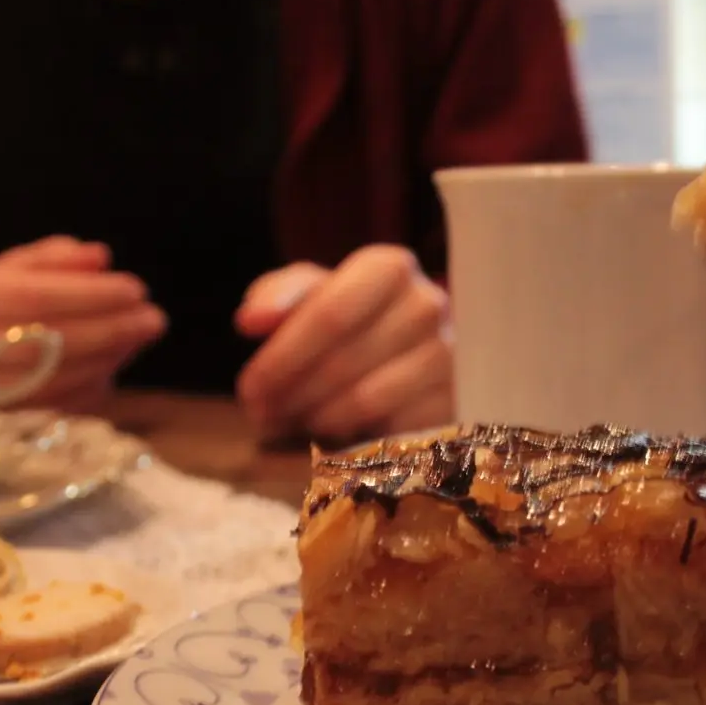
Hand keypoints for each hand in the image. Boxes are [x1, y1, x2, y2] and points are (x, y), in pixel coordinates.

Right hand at [0, 235, 165, 409]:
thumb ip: (48, 261)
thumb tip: (99, 256)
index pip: (36, 296)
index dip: (91, 294)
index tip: (135, 288)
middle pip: (51, 340)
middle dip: (110, 328)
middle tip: (152, 318)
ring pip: (56, 378)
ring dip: (107, 357)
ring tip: (138, 336)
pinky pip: (54, 408)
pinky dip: (88, 386)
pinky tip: (111, 367)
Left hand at [234, 245, 452, 442]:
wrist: (410, 348)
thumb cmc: (350, 316)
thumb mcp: (311, 295)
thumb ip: (276, 297)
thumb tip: (251, 320)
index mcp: (388, 267)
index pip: (329, 315)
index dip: (282, 357)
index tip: (249, 388)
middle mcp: (428, 303)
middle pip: (341, 361)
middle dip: (290, 394)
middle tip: (261, 415)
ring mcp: (448, 353)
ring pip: (364, 399)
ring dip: (315, 418)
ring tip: (290, 421)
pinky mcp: (456, 398)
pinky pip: (391, 427)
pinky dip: (353, 436)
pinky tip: (331, 432)